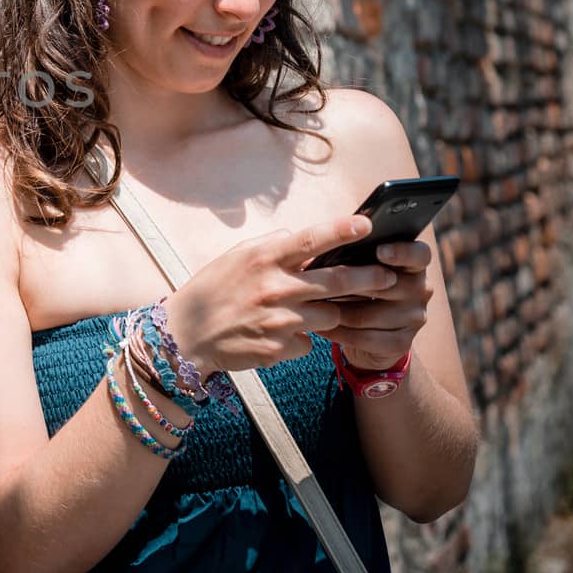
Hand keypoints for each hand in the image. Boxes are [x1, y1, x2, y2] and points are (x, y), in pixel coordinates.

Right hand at [163, 215, 396, 375]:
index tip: (367, 224)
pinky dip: (302, 337)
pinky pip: (308, 342)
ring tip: (319, 309)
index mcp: (263, 259)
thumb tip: (298, 237)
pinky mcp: (279, 348)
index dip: (342, 230)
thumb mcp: (236, 257)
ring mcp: (278, 320)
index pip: (311, 240)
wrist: (186, 336)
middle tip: (387, 276)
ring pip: (329, 315)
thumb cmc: (213, 290)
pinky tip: (281, 334)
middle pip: (336, 281)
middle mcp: (274, 287)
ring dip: (331, 312)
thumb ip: (270, 246)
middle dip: (369, 277)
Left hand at [318, 240, 433, 370]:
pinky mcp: (402, 343)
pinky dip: (338, 332)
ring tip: (310, 303)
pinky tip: (319, 326)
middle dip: (349, 283)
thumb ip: (355, 255)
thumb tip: (328, 246)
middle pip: (386, 284)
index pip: (419, 254)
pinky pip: (364, 338)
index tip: (379, 250)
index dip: (401, 252)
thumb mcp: (360, 268)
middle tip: (316, 279)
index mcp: (415, 264)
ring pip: (368, 314)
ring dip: (335, 310)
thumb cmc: (359, 287)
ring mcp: (415, 319)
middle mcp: (421, 289)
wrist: (371, 334)